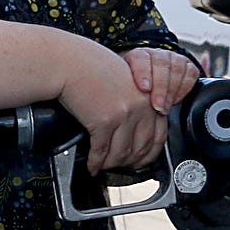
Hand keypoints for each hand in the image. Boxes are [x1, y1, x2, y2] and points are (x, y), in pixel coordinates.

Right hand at [57, 37, 166, 173]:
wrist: (70, 62)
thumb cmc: (90, 66)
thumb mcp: (123, 80)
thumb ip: (134, 101)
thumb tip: (132, 126)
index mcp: (149, 96)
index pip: (159, 135)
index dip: (149, 154)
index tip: (140, 160)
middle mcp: (141, 106)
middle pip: (140, 147)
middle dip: (129, 162)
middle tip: (120, 167)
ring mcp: (124, 114)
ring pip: (121, 153)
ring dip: (111, 165)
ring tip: (103, 167)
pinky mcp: (104, 121)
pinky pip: (102, 150)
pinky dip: (96, 162)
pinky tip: (92, 165)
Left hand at [122, 47, 199, 116]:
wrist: (148, 86)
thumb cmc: (133, 89)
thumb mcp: (123, 88)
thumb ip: (119, 91)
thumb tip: (112, 103)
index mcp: (138, 55)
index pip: (141, 59)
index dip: (143, 73)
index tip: (144, 88)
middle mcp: (157, 54)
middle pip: (161, 65)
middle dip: (160, 87)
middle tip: (157, 106)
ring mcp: (174, 59)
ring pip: (177, 69)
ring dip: (172, 90)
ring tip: (165, 107)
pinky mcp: (187, 66)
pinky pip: (190, 74)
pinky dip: (184, 88)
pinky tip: (175, 100)